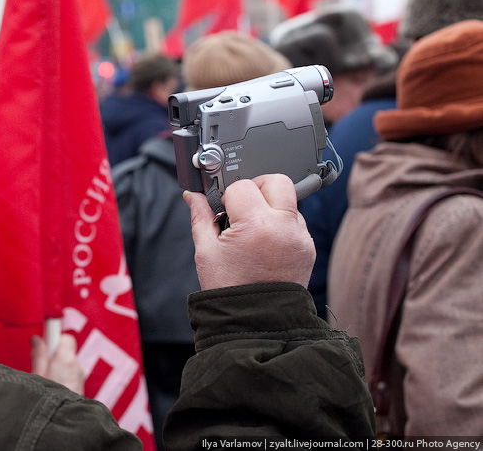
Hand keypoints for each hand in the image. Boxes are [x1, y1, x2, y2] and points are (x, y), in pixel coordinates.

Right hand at [31, 333, 83, 394]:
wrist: (62, 422)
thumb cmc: (49, 398)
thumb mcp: (37, 375)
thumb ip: (38, 355)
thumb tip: (36, 339)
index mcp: (66, 360)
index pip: (66, 338)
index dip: (53, 340)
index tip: (44, 344)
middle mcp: (76, 366)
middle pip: (65, 351)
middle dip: (53, 355)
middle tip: (42, 366)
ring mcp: (79, 377)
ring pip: (67, 364)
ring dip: (57, 367)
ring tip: (47, 380)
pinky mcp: (79, 386)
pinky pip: (70, 374)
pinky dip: (63, 377)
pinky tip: (54, 387)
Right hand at [184, 174, 314, 290]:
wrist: (256, 322)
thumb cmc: (230, 290)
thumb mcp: (206, 251)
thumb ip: (200, 217)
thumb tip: (194, 197)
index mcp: (257, 225)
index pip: (242, 186)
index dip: (227, 196)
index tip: (222, 211)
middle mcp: (284, 227)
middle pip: (277, 180)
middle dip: (256, 187)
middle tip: (241, 206)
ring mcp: (300, 238)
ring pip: (288, 200)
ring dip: (269, 206)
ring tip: (252, 230)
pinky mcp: (308, 248)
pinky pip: (295, 222)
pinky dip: (280, 225)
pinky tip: (264, 243)